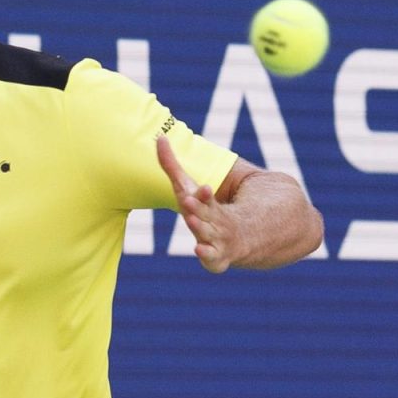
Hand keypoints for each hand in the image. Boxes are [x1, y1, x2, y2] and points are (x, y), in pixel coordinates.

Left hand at [156, 136, 243, 272]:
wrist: (237, 236)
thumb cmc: (203, 209)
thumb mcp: (186, 188)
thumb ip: (171, 165)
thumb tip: (159, 138)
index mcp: (207, 204)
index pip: (205, 198)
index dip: (202, 195)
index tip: (202, 187)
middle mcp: (214, 221)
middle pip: (207, 215)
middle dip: (200, 208)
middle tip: (192, 199)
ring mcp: (217, 240)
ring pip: (209, 235)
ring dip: (201, 229)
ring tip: (191, 221)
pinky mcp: (216, 258)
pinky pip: (213, 260)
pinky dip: (208, 257)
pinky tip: (199, 251)